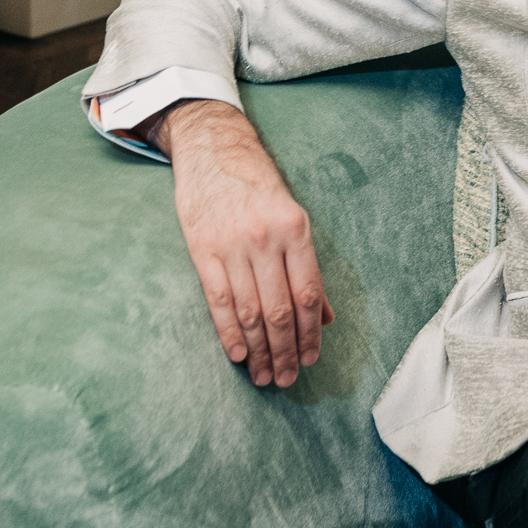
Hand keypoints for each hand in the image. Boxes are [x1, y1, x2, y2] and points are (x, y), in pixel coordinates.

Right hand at [155, 100, 332, 387]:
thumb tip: (325, 316)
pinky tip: (238, 354)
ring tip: (265, 375)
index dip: (310, 334)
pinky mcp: (202, 250)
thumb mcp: (293, 216)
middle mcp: (266, 239)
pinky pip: (219, 301)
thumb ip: (308, 267)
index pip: (308, 294)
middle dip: (286, 351)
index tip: (310, 359)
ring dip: (259, 350)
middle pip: (280, 310)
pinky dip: (230, 333)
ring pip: (250, 312)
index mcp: (296, 229)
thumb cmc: (258, 185)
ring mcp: (232, 246)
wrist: (213, 149)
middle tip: (288, 378)